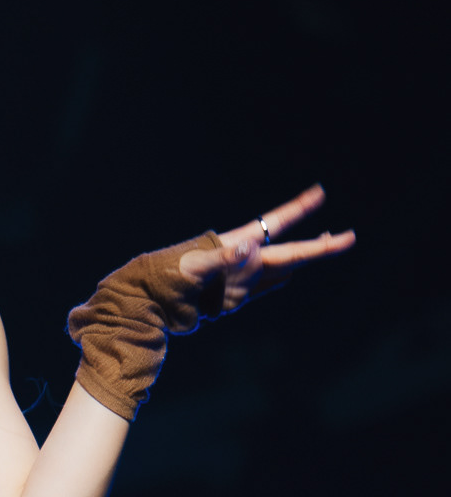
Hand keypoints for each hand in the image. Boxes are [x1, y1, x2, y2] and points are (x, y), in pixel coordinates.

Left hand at [178, 184, 355, 311]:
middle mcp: (241, 262)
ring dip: (301, 259)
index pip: (274, 223)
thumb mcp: (194, 266)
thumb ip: (223, 259)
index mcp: (236, 245)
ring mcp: (237, 281)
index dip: (298, 209)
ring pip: (277, 269)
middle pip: (288, 250)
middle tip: (349, 237)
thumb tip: (252, 247)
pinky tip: (288, 276)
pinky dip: (276, 282)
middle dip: (318, 245)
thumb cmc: (166, 278)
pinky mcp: (229, 301)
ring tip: (323, 245)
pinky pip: (258, 290)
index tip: (320, 192)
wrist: (148, 304)